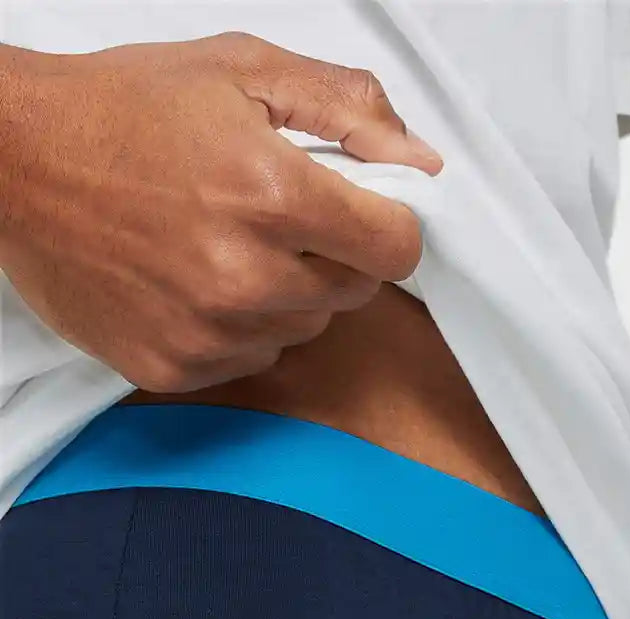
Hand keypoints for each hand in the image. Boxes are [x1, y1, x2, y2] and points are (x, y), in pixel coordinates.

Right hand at [0, 33, 442, 391]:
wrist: (17, 161)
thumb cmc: (123, 110)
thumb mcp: (241, 71)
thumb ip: (346, 110)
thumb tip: (420, 160)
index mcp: (273, 196)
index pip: (395, 248)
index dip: (386, 224)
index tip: (362, 211)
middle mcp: (246, 277)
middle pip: (353, 293)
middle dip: (332, 254)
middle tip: (273, 215)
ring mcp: (208, 331)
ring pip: (303, 329)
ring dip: (285, 293)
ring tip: (225, 244)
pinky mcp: (174, 367)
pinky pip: (249, 360)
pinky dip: (237, 328)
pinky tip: (194, 281)